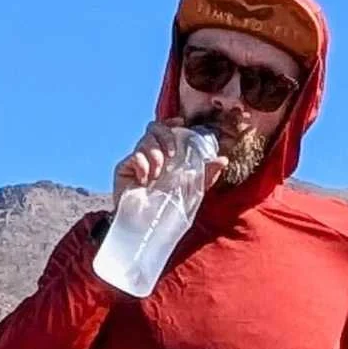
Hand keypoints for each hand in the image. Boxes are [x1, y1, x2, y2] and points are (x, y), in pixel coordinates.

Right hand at [113, 119, 227, 201]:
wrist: (146, 226)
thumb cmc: (168, 206)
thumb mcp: (192, 189)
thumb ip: (206, 174)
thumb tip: (223, 159)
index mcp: (167, 153)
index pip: (167, 128)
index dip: (172, 122)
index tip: (180, 122)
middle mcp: (151, 152)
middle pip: (155, 128)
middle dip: (165, 136)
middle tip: (171, 154)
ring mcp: (137, 159)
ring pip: (145, 140)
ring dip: (155, 154)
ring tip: (158, 173)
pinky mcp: (124, 168)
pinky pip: (133, 157)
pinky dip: (142, 165)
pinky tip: (144, 180)